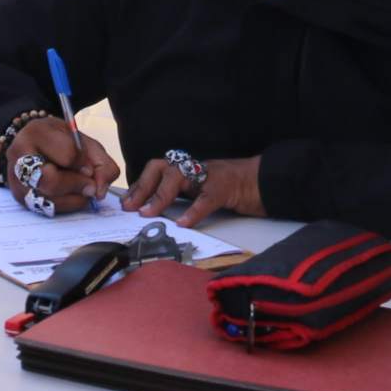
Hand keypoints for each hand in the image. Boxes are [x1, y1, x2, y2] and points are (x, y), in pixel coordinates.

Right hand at [5, 118, 118, 215]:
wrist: (36, 145)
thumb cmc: (61, 142)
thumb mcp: (84, 142)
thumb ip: (101, 164)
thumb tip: (99, 192)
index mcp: (37, 132)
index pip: (66, 154)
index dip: (83, 164)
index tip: (89, 166)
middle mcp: (19, 156)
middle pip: (50, 180)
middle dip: (76, 185)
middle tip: (89, 184)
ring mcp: (16, 179)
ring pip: (48, 199)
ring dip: (73, 198)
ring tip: (80, 188)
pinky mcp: (19, 197)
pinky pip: (46, 209)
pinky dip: (65, 205)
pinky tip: (70, 195)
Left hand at [124, 153, 264, 229]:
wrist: (264, 181)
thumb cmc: (232, 189)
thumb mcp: (201, 191)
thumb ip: (182, 197)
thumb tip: (154, 212)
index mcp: (187, 169)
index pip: (156, 170)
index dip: (139, 185)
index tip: (126, 203)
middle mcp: (195, 168)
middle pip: (161, 167)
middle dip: (143, 186)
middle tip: (131, 207)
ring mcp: (210, 175)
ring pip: (178, 176)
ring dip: (160, 195)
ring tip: (148, 213)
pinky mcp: (226, 188)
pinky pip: (206, 198)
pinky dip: (194, 211)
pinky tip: (184, 223)